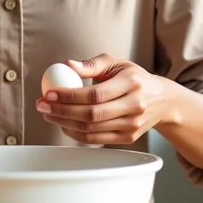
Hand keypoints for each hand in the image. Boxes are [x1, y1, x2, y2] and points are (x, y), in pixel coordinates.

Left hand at [35, 54, 174, 144]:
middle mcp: (134, 106)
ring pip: (92, 129)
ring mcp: (132, 125)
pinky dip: (76, 134)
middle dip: (61, 111)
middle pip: (92, 114)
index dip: (69, 95)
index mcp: (131, 83)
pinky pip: (96, 139)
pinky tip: (63, 124)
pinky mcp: (128, 138)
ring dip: (65, 123)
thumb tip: (67, 65)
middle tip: (42, 105)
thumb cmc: (133, 77)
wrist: (161, 100)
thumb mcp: (116, 63)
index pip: (95, 94)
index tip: (48, 93)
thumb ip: (91, 64)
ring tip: (48, 114)